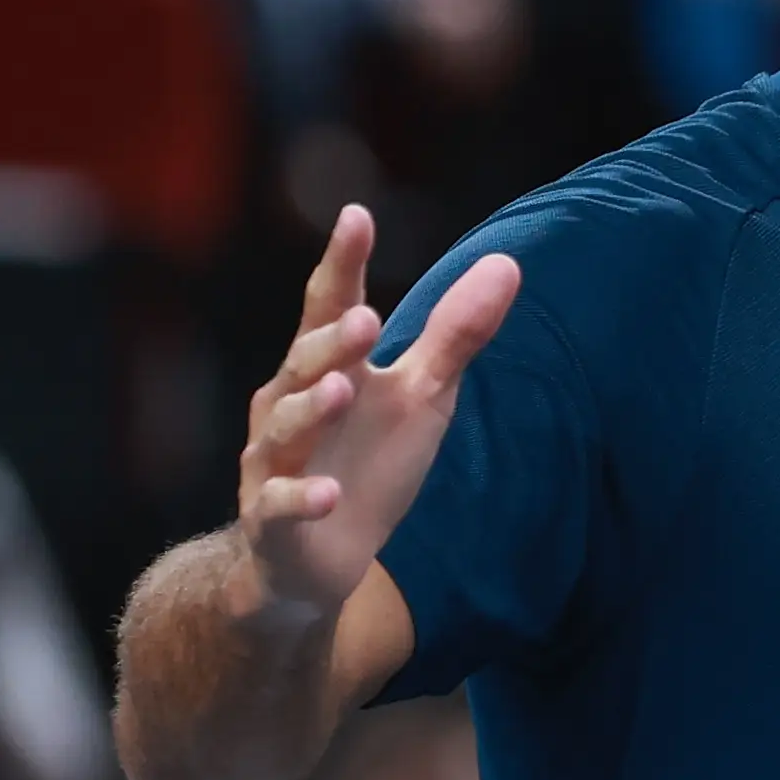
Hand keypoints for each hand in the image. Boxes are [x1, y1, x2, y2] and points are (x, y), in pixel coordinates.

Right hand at [235, 204, 516, 620]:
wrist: (313, 563)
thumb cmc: (367, 463)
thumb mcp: (421, 397)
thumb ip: (455, 334)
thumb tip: (507, 262)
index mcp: (326, 367)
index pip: (331, 305)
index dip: (343, 262)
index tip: (356, 216)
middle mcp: (288, 405)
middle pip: (305, 362)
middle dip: (332, 342)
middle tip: (368, 318)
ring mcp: (274, 463)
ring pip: (285, 427)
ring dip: (312, 409)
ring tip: (343, 389)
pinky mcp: (272, 522)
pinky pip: (281, 506)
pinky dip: (303, 500)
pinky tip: (329, 495)